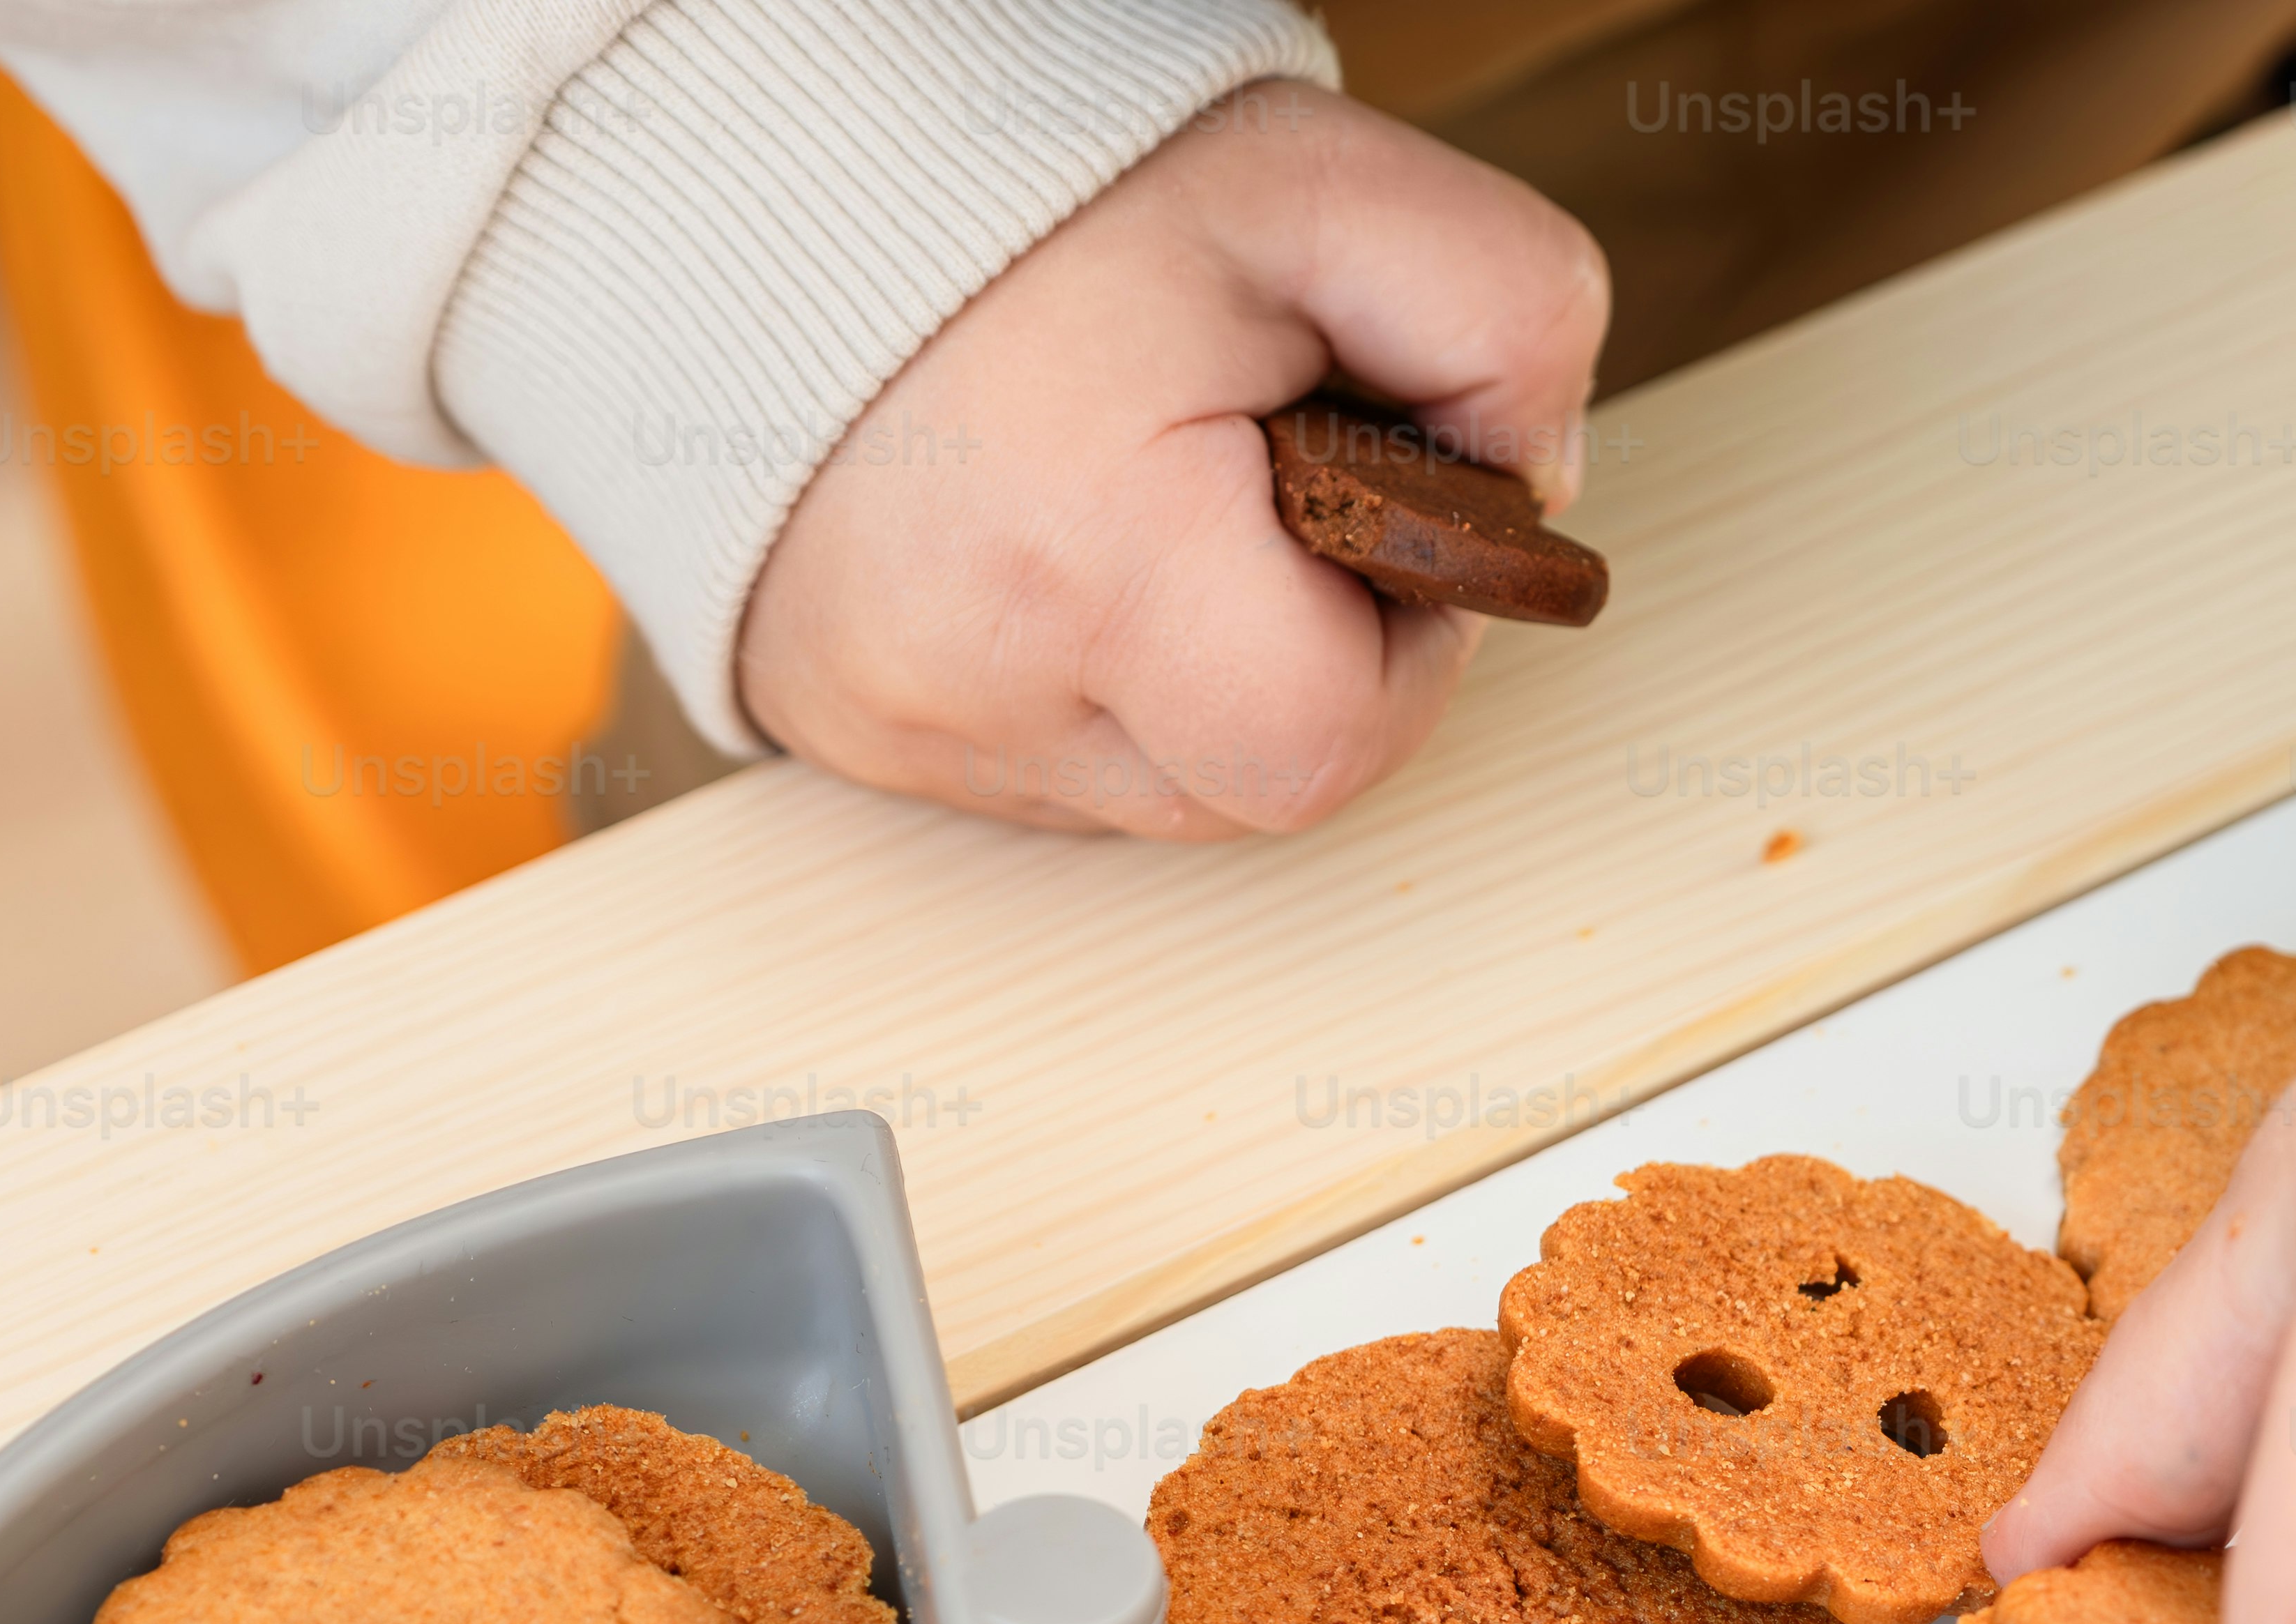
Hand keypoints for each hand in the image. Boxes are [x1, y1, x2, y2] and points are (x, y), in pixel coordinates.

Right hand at [735, 87, 1602, 836]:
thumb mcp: (1324, 190)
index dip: (1406, 639)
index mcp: (1087, 556)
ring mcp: (894, 728)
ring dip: (1197, 666)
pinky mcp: (843, 731)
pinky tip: (1056, 535)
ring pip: (1153, 788)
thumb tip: (1536, 485)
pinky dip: (1085, 671)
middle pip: (1253, 785)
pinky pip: (1037, 764)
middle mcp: (968, 683)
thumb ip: (1507, 316)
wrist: (759, 163)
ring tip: (1143, 492)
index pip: (1338, 734)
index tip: (1366, 501)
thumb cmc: (1035, 175)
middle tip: (1257, 480)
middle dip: (1305, 649)